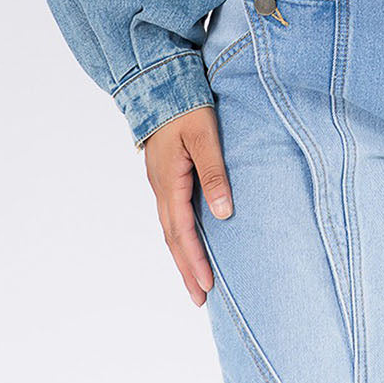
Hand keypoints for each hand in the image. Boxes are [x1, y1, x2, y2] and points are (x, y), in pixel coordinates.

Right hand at [143, 105, 232, 305]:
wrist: (160, 83)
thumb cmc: (185, 107)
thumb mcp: (204, 136)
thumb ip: (214, 172)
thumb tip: (223, 212)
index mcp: (169, 182)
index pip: (183, 232)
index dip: (195, 260)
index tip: (208, 286)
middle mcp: (161, 188)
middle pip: (173, 238)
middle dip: (187, 269)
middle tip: (200, 299)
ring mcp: (161, 183)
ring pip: (171, 228)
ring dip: (183, 255)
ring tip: (196, 280)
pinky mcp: (165, 176)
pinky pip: (172, 214)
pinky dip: (180, 236)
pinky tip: (190, 241)